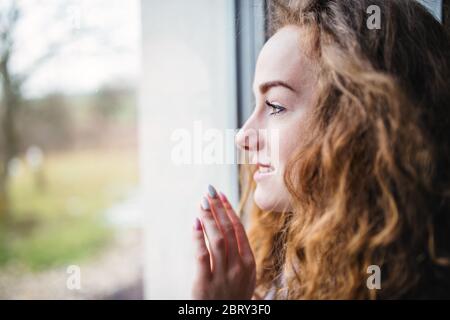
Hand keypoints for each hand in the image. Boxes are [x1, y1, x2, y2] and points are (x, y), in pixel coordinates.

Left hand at [191, 185, 255, 299]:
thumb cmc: (233, 298)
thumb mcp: (244, 278)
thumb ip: (240, 255)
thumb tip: (231, 227)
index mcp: (249, 263)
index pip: (239, 230)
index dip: (229, 210)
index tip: (221, 195)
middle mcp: (238, 267)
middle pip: (228, 230)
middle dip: (218, 208)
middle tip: (208, 191)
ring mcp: (223, 275)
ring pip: (216, 239)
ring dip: (208, 218)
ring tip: (201, 203)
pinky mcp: (205, 283)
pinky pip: (202, 255)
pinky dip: (198, 237)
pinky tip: (194, 223)